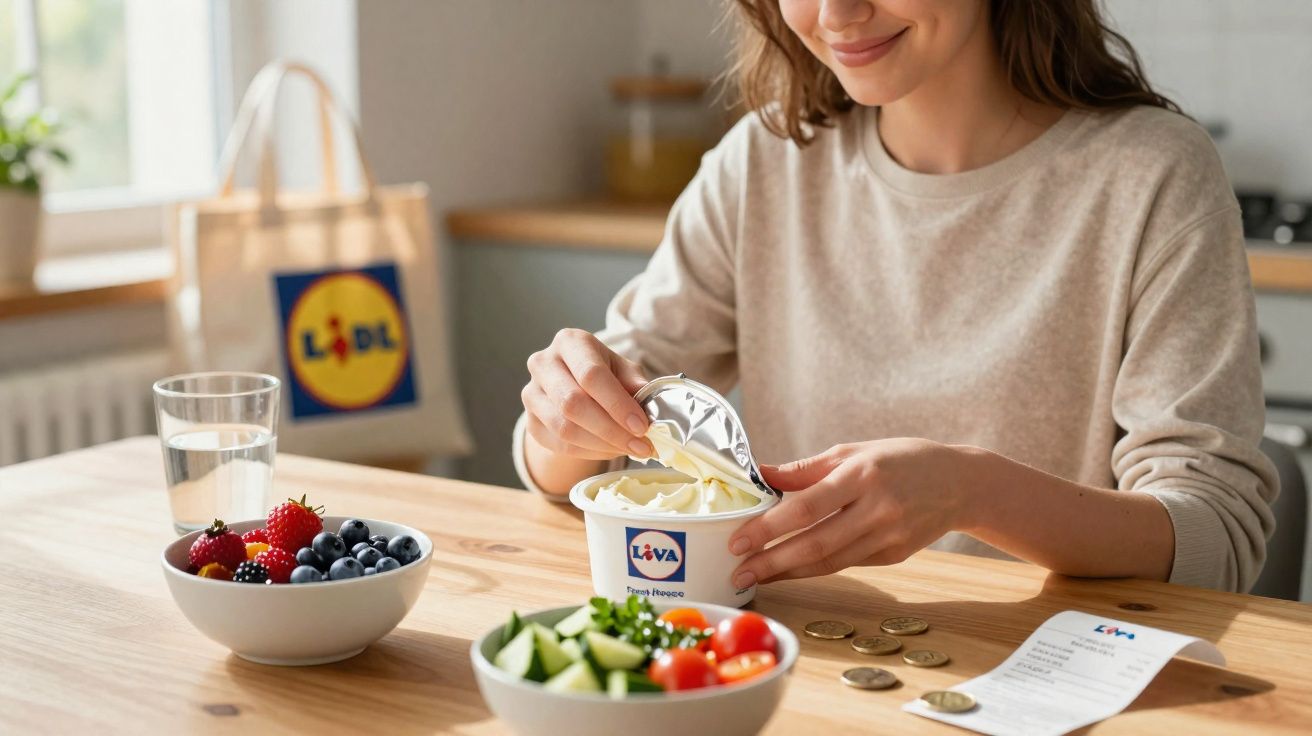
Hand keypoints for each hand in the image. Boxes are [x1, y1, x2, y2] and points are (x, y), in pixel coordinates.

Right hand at [522, 328, 651, 461]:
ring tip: (630, 449)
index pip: (591, 375)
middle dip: (612, 430)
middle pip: (574, 404)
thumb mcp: (622, 370)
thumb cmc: (603, 374)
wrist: (572, 386)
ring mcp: (531, 393)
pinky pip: (560, 445)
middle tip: (641, 445)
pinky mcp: (530, 422)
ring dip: (602, 445)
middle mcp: (543, 363)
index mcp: (570, 342)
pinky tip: (611, 450)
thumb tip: (649, 407)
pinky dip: (591, 452)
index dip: (617, 404)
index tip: (642, 426)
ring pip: (565, 428)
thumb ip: (635, 384)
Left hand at [728, 439, 978, 587]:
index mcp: (862, 475)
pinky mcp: (894, 556)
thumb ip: (805, 469)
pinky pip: (846, 564)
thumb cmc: (901, 460)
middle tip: (738, 571)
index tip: (739, 540)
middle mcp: (877, 509)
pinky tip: (788, 570)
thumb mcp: (853, 451)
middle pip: (815, 543)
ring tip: (755, 576)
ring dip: (788, 571)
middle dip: (771, 561)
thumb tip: (759, 475)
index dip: (770, 527)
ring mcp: (888, 536)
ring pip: (829, 562)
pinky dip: (814, 569)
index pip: (807, 507)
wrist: (960, 483)